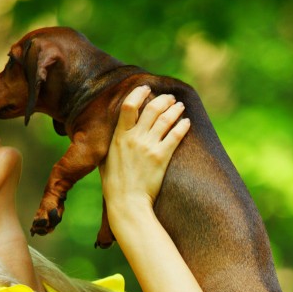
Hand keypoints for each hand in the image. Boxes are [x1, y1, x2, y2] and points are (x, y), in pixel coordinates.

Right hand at [100, 85, 190, 211]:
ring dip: (175, 109)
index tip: (146, 88)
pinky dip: (182, 126)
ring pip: (165, 119)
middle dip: (163, 100)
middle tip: (170, 98)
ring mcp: (148, 147)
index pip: (129, 106)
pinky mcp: (161, 157)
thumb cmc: (114, 184)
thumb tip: (116, 133)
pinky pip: (175, 136)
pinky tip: (186, 122)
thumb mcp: (106, 159)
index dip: (139, 93)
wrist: (127, 202)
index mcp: (119, 137)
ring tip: (180, 106)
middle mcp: (134, 138)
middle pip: (152, 109)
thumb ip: (112, 144)